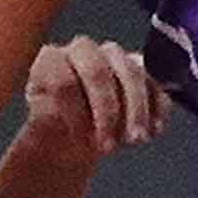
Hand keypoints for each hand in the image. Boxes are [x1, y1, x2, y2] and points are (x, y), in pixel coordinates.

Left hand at [15, 37, 167, 162]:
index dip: (72, 111)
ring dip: (136, 110)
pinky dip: (158, 107)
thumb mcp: (39, 129)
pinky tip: (155, 131)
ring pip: (131, 73)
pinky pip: (154, 82)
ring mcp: (114, 57)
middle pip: (97, 72)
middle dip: (106, 110)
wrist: (73, 136)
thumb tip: (50, 115)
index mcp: (50, 60)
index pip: (62, 78)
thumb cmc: (52, 130)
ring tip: (136, 140)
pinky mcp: (140, 69)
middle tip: (109, 146)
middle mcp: (82, 51)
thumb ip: (43, 119)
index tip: (77, 138)